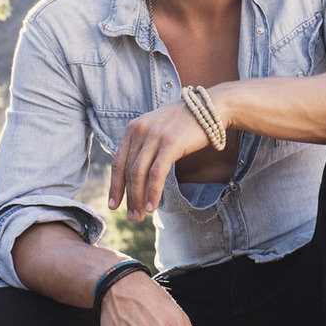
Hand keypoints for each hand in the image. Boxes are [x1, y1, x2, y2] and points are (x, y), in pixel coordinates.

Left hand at [109, 100, 213, 219]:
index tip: (114, 204)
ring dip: (138, 198)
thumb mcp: (159, 129)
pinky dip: (152, 193)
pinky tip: (151, 206)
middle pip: (127, 170)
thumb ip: (145, 145)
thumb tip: (136, 172)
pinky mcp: (170, 144)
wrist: (212, 108)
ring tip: (140, 216)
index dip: (114, 185)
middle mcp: (140, 130)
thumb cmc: (187, 122)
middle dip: (128, 197)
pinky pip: (156, 174)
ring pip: (139, 174)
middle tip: (131, 218)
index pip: (118, 162)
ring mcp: (155, 136)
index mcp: (133, 128)